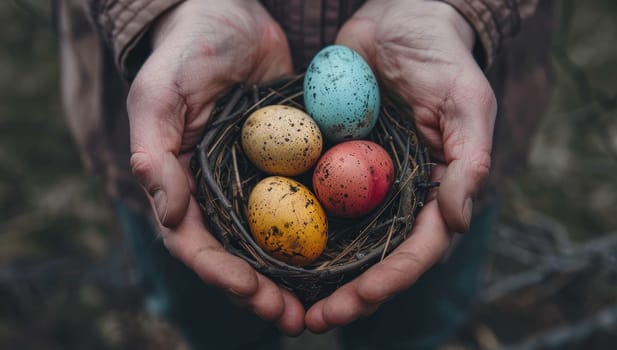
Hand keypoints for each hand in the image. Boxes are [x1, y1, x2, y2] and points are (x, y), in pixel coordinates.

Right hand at [126, 0, 303, 334]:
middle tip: (293, 318)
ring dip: (293, 277)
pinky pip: (304, 205)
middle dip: (261, 291)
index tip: (251, 292)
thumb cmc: (188, 50)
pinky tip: (345, 257)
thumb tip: (166, 214)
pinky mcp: (288, 164)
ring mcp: (253, 181)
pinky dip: (319, 235)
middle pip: (236, 254)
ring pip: (272, 241)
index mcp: (180, 184)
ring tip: (322, 306)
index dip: (219, 272)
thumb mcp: (161, 93)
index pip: (194, 242)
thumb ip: (154, 151)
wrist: (231, 14)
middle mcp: (216, 191)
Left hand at [305, 0, 496, 331]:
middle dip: (346, 293)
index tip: (352, 304)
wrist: (398, 15)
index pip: (414, 251)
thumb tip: (456, 221)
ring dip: (314, 274)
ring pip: (340, 239)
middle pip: (373, 257)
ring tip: (283, 300)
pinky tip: (266, 249)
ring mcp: (361, 180)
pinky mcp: (330, 159)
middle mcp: (397, 195)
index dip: (385, 282)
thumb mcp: (466, 101)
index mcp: (435, 191)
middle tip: (311, 321)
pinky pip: (311, 198)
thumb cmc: (440, 56)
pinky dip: (293, 226)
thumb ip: (470, 161)